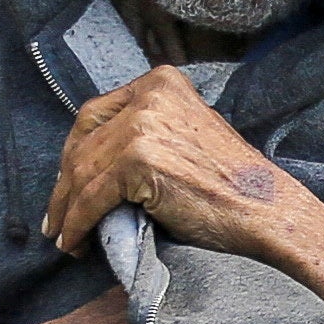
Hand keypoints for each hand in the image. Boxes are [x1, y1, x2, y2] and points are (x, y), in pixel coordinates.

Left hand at [45, 71, 323, 323]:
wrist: (267, 211)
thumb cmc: (231, 186)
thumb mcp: (186, 135)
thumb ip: (146, 131)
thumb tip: (90, 162)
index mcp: (160, 81)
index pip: (94, 115)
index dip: (73, 153)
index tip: (65, 186)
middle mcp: (149, 94)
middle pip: (82, 140)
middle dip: (64, 184)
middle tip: (56, 218)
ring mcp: (143, 124)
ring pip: (81, 172)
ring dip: (66, 210)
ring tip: (64, 238)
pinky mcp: (139, 159)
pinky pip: (91, 198)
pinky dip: (77, 224)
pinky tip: (76, 243)